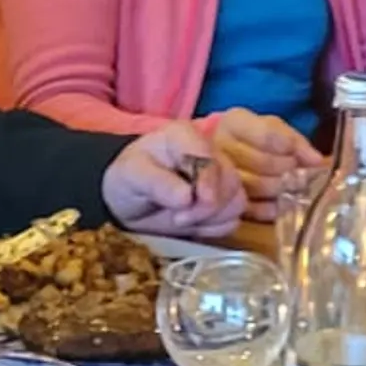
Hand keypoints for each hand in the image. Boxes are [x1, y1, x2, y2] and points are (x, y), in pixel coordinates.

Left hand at [103, 123, 250, 238]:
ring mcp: (220, 180)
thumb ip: (157, 182)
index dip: (208, 181)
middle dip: (207, 207)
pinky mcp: (223, 203)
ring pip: (237, 202)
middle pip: (230, 181)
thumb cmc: (129, 178)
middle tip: (178, 218)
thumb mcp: (132, 175)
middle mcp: (209, 154)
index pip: (210, 156)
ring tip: (182, 221)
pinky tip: (193, 225)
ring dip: (212, 218)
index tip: (192, 202)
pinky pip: (232, 220)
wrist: (128, 200)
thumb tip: (186, 197)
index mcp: (186, 137)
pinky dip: (214, 228)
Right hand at [202, 109, 325, 219]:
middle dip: (289, 170)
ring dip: (282, 189)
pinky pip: (249, 208)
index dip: (289, 147)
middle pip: (262, 162)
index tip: (304, 156)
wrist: (224, 153)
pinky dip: (271, 208)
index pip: (265, 134)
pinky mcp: (222, 201)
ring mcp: (218, 175)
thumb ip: (296, 141)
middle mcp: (220, 147)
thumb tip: (316, 160)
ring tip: (294, 188)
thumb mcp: (275, 129)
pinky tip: (282, 204)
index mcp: (234, 122)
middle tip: (303, 175)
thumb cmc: (254, 137)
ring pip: (256, 185)